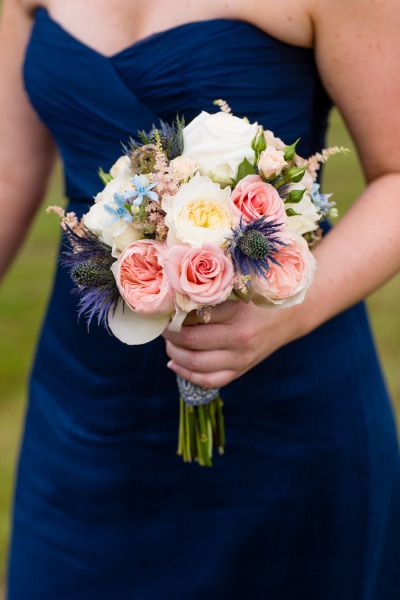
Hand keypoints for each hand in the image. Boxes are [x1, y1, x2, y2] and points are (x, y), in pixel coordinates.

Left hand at [163, 300, 304, 388]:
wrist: (289, 317)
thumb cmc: (258, 299)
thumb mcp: (237, 292)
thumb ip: (210, 297)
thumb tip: (174, 304)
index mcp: (237, 314)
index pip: (194, 318)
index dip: (173, 317)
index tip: (163, 313)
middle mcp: (239, 339)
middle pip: (191, 343)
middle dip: (170, 336)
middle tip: (163, 328)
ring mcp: (241, 359)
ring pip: (196, 365)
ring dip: (175, 355)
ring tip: (169, 345)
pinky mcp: (241, 370)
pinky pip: (209, 380)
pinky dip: (187, 375)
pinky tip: (175, 365)